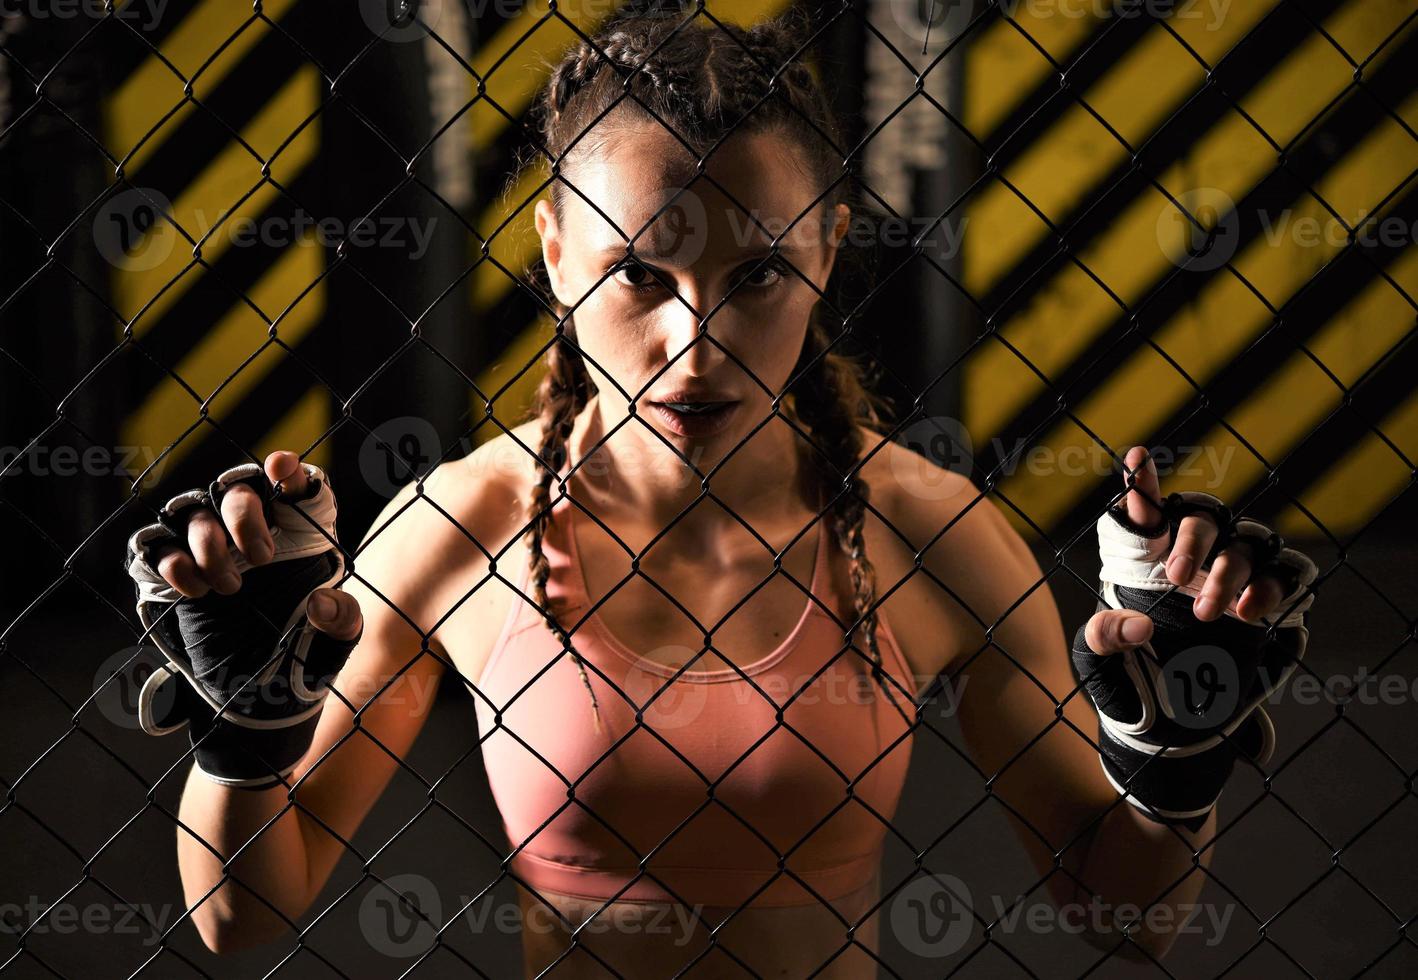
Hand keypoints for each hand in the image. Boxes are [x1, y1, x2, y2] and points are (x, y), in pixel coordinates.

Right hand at [125, 451, 363, 787]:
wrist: (258, 708)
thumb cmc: (303, 665)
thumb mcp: (336, 644)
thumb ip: (342, 619)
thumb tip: (323, 601)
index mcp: (300, 540)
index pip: (296, 487)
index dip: (289, 471)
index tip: (282, 470)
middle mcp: (251, 536)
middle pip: (236, 487)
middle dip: (244, 511)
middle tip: (261, 558)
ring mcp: (208, 554)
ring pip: (190, 509)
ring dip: (206, 539)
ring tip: (227, 587)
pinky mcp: (171, 580)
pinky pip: (151, 545)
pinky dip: (167, 558)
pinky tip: (192, 588)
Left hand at [1072, 446, 1317, 828]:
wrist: (1171, 729)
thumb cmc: (1128, 685)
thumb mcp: (1100, 664)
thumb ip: (1102, 639)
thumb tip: (1135, 625)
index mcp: (1145, 564)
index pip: (1145, 514)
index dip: (1142, 485)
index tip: (1136, 457)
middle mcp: (1195, 562)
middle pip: (1205, 517)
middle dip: (1193, 539)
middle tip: (1176, 579)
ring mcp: (1236, 580)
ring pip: (1249, 541)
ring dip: (1232, 568)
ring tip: (1211, 611)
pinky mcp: (1272, 606)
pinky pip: (1288, 573)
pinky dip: (1275, 584)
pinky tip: (1250, 612)